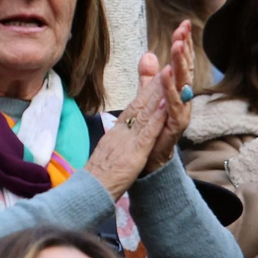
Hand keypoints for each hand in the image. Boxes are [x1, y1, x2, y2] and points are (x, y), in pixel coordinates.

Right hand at [82, 53, 169, 198]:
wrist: (87, 193)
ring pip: (144, 113)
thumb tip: (120, 135)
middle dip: (154, 85)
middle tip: (167, 64)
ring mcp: (126, 141)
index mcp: (116, 133)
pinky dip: (156, 118)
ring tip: (170, 74)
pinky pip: (146, 132)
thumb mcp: (107, 156)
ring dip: (157, 93)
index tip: (157, 77)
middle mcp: (121, 132)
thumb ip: (115, 144)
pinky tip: (165, 105)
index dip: (146, 92)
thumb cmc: (96, 179)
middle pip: (139, 104)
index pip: (133, 108)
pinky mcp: (133, 153)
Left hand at [147, 20, 194, 166]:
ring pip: (183, 85)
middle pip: (185, 70)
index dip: (183, 44)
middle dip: (184, 49)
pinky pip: (174, 106)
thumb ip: (148, 77)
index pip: (181, 63)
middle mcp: (183, 99)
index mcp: (177, 90)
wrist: (149, 157)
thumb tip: (149, 54)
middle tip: (182, 30)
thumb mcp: (147, 97)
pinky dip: (171, 90)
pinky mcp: (176, 126)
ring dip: (179, 65)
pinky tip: (167, 75)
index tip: (183, 24)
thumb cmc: (152, 126)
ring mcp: (181, 112)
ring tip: (176, 46)